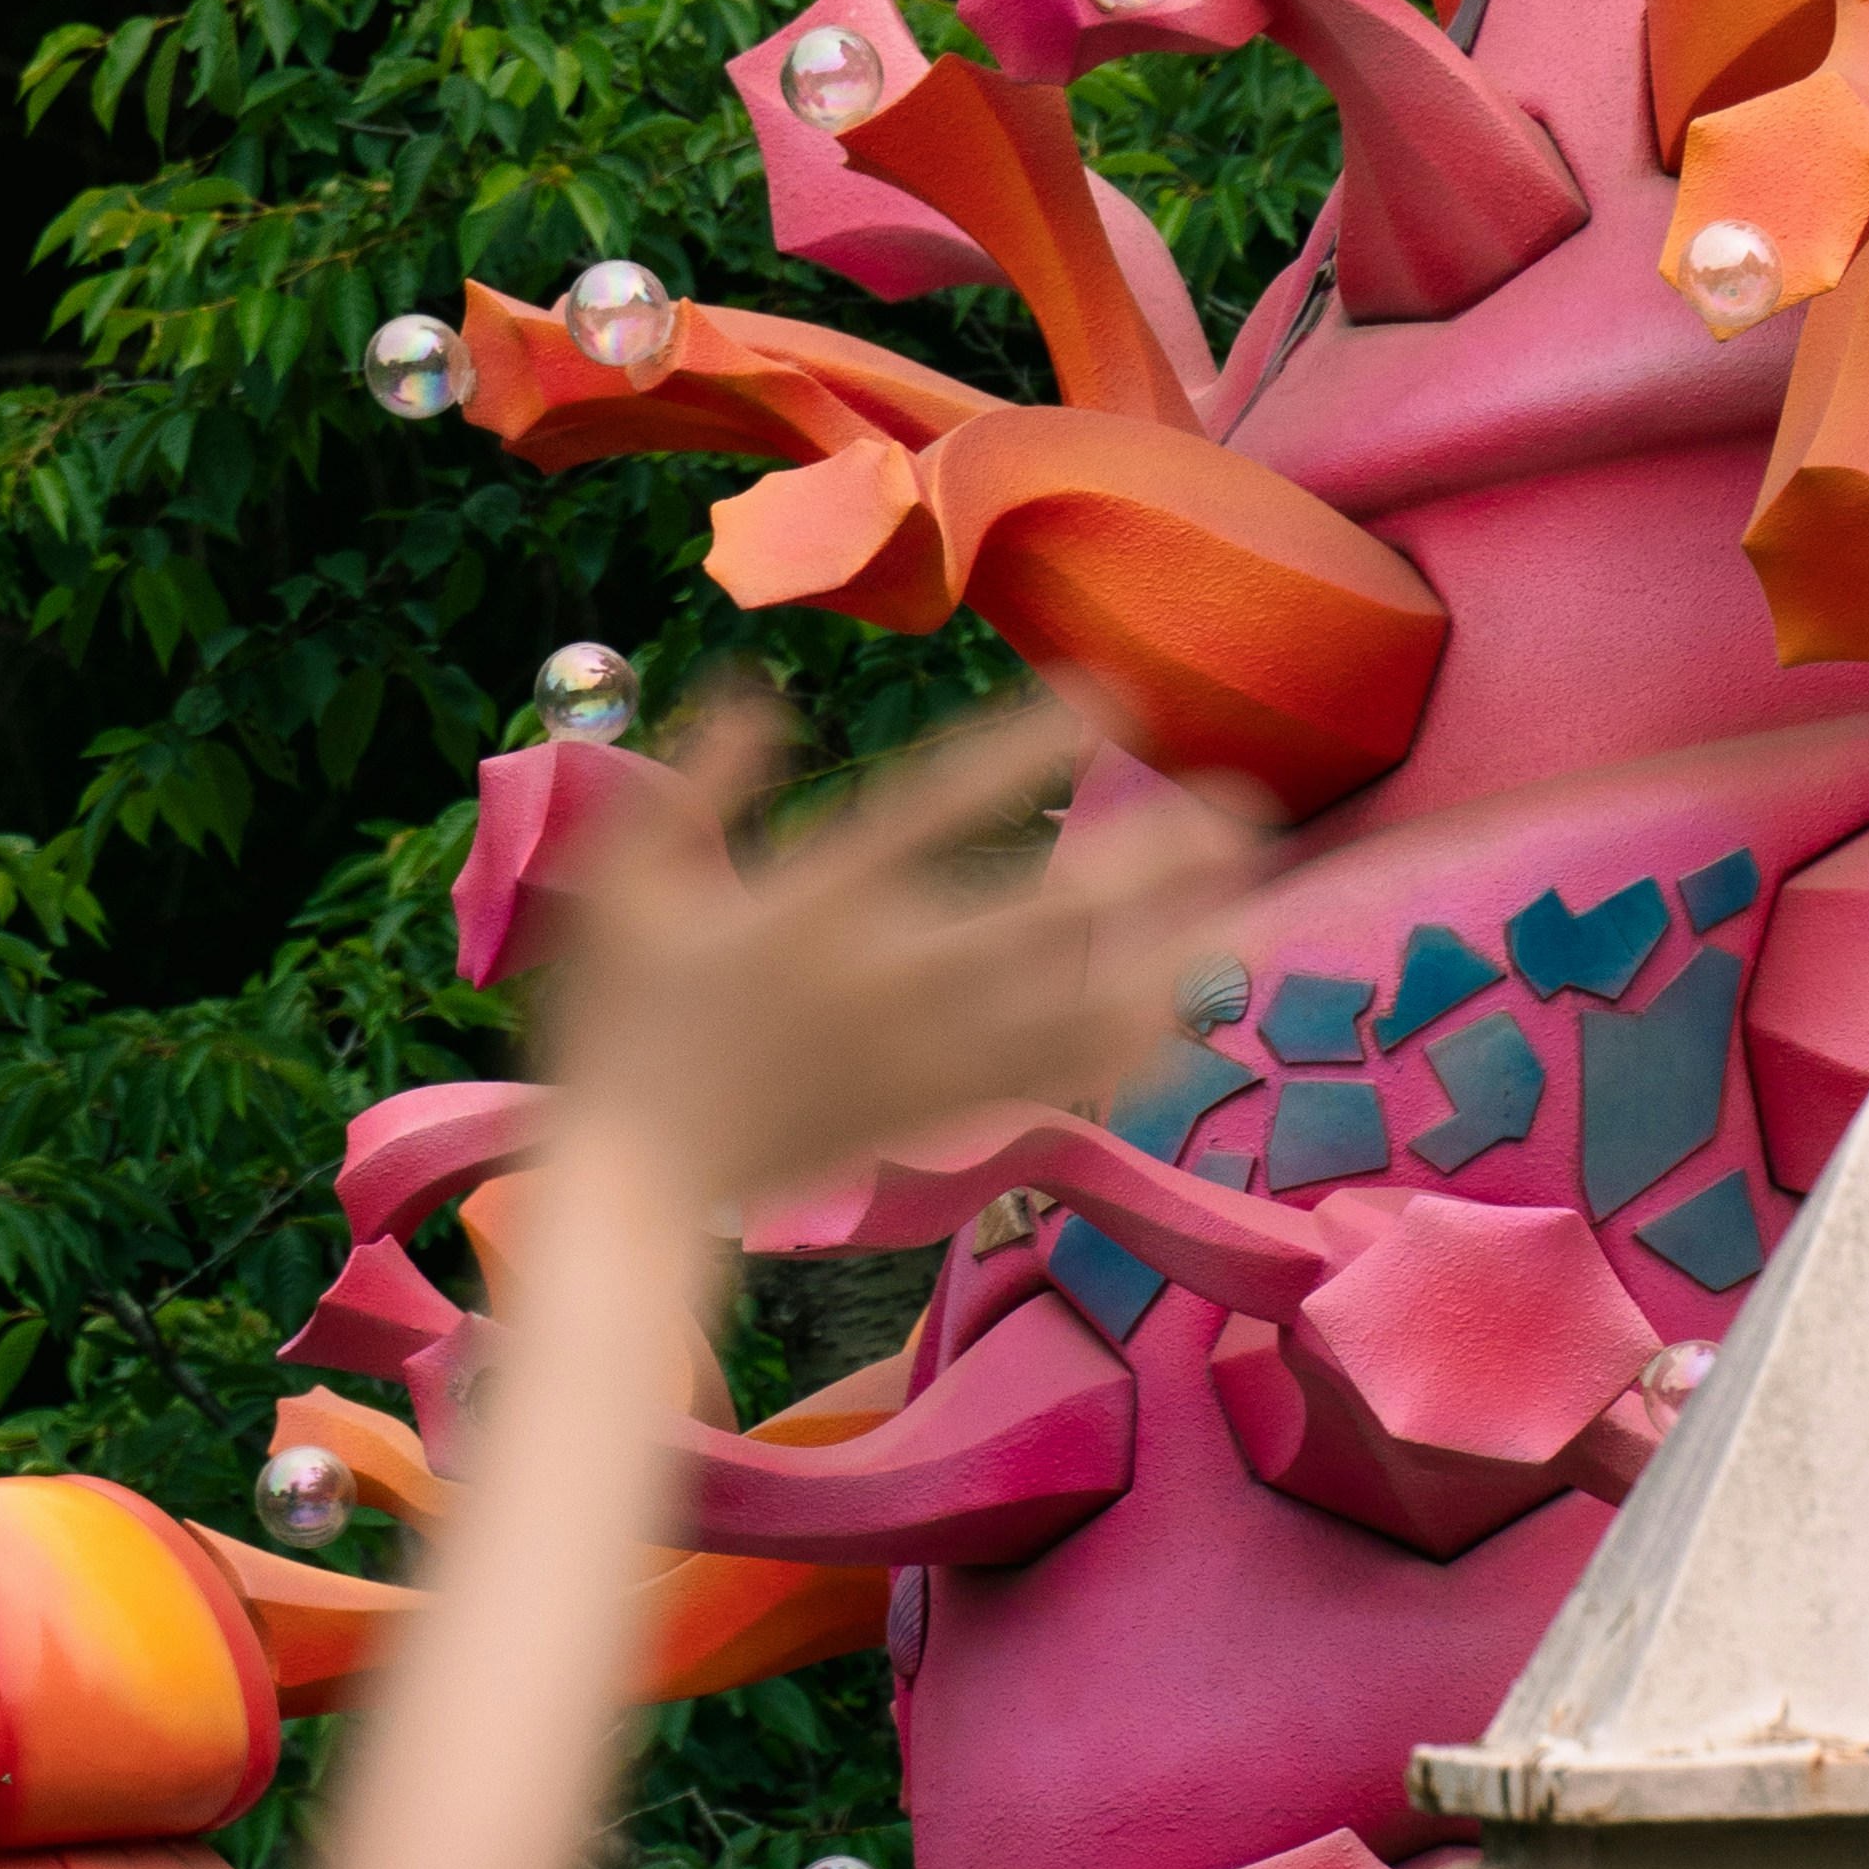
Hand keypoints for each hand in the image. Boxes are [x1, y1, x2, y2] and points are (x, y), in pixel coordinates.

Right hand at [525, 679, 1244, 1221]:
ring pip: (1079, 1002)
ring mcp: (921, 1052)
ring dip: (1175, 953)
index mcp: (809, 904)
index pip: (935, 808)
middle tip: (1241, 807)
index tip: (1107, 696)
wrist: (636, 1181)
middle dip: (1153, 859)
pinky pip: (1056, 1076)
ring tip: (1250, 906)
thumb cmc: (618, 1021)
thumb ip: (698, 780)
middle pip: (1048, 914)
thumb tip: (757, 687)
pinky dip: (1128, 1043)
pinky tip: (1185, 1010)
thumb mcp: (626, 882)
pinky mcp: (938, 1111)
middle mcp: (886, 977)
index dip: (1024, 750)